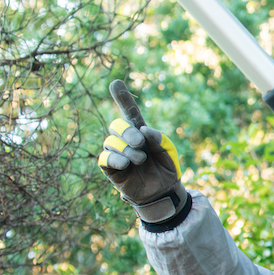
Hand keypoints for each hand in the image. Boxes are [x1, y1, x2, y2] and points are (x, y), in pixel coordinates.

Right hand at [98, 85, 187, 224]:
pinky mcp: (111, 169)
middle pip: (116, 125)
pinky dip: (114, 158)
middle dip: (127, 131)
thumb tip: (143, 129)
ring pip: (111, 142)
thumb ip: (158, 137)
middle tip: (140, 143)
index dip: (122, 98)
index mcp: (140, 132)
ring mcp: (117, 154)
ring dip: (127, 149)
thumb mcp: (168, 150)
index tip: (115, 83)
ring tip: (140, 159)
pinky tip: (126, 163)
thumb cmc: (166, 169)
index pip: (129, 112)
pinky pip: (104, 158)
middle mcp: (125, 140)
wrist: (164, 192)